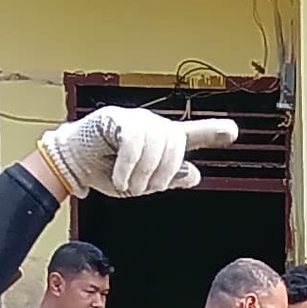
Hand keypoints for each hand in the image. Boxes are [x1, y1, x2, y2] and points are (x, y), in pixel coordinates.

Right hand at [36, 106, 238, 199]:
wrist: (73, 165)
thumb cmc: (106, 172)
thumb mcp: (142, 183)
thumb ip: (169, 179)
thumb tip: (195, 174)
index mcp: (162, 141)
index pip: (191, 134)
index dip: (213, 132)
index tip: (233, 132)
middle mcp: (153, 126)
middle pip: (175, 145)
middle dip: (163, 174)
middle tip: (144, 189)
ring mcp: (135, 120)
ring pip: (156, 146)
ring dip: (142, 173)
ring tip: (128, 184)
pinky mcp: (116, 119)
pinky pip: (133, 143)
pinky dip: (128, 166)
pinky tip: (119, 178)